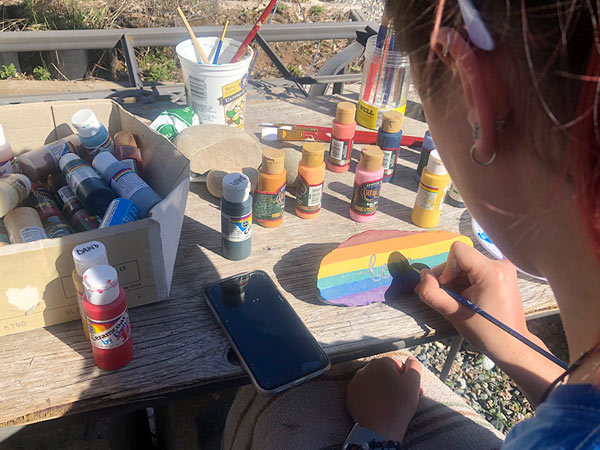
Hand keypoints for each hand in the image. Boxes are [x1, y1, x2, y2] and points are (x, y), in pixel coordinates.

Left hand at [346, 356, 420, 441]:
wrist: (379, 430)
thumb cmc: (398, 405)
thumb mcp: (413, 382)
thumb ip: (414, 366)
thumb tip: (411, 360)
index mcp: (380, 363)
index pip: (396, 365)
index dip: (405, 377)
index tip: (409, 389)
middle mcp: (364, 369)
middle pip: (384, 374)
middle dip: (394, 384)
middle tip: (403, 397)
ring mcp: (355, 384)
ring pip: (373, 384)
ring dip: (382, 390)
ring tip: (391, 404)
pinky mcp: (350, 397)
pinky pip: (364, 395)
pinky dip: (371, 399)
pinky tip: (380, 408)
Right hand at [415, 241, 562, 405]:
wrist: (512, 345)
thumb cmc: (486, 332)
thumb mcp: (454, 314)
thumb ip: (433, 293)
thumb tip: (422, 275)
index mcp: (491, 271)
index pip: (458, 250)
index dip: (446, 268)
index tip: (449, 290)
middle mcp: (500, 264)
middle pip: (461, 259)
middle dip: (448, 277)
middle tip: (443, 298)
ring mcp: (502, 268)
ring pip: (465, 265)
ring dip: (455, 281)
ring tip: (455, 301)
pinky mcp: (502, 274)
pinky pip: (474, 270)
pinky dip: (464, 282)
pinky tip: (464, 298)